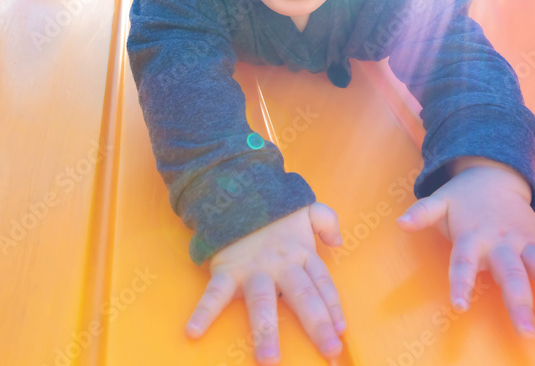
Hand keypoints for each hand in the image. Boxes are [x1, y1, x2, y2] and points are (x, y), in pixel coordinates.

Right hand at [185, 203, 346, 363]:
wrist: (236, 187)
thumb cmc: (273, 204)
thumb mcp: (305, 206)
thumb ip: (326, 221)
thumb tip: (338, 241)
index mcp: (301, 253)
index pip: (322, 283)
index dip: (333, 307)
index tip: (340, 332)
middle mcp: (281, 264)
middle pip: (303, 297)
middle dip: (317, 326)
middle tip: (329, 353)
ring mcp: (253, 268)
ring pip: (262, 302)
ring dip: (265, 331)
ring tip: (269, 360)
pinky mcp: (226, 269)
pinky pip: (214, 294)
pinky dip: (203, 312)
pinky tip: (194, 332)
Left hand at [396, 158, 534, 336]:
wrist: (492, 173)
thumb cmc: (462, 197)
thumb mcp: (440, 201)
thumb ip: (423, 213)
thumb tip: (401, 222)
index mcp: (474, 236)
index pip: (463, 263)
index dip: (460, 283)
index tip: (458, 306)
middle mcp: (502, 242)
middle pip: (512, 274)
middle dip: (521, 303)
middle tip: (528, 333)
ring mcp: (525, 242)